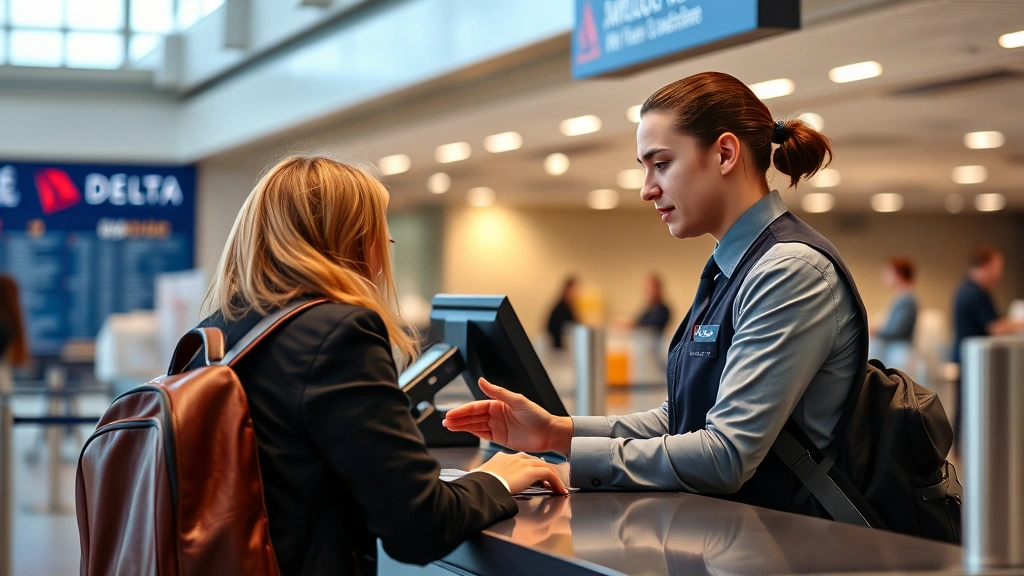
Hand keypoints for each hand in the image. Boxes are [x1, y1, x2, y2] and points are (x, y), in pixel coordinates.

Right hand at [442, 377, 572, 454]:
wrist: (549, 434)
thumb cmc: (538, 416)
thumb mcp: (518, 401)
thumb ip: (498, 392)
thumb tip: (482, 380)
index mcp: (498, 404)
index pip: (476, 407)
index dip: (462, 410)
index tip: (451, 413)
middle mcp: (495, 414)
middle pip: (472, 416)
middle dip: (458, 418)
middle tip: (445, 421)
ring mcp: (496, 426)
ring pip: (474, 425)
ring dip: (461, 426)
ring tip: (448, 426)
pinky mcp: (499, 438)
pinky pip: (481, 434)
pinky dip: (470, 433)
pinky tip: (461, 431)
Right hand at [475, 452, 567, 495]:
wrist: (482, 487)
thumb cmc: (479, 485)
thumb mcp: (480, 478)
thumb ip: (485, 479)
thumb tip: (480, 484)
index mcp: (502, 458)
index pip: (520, 460)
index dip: (528, 468)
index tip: (532, 477)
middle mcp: (514, 457)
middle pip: (534, 461)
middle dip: (542, 471)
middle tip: (548, 482)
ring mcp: (524, 463)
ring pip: (544, 466)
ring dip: (552, 478)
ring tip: (557, 487)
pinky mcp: (531, 471)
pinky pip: (549, 474)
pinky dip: (556, 482)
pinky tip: (560, 491)